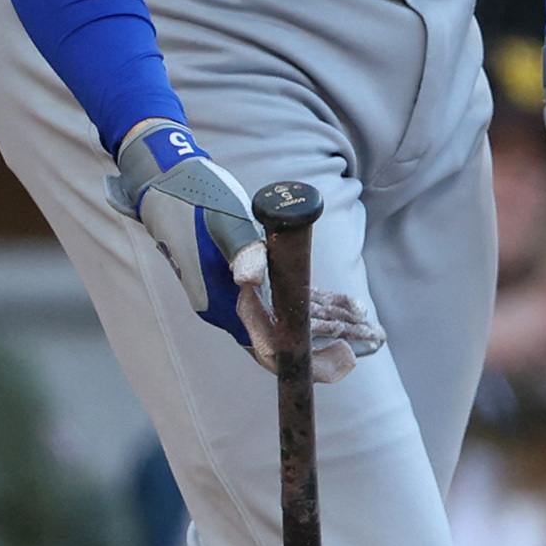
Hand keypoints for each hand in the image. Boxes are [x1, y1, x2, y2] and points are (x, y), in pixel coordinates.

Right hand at [105, 122, 383, 382]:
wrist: (170, 184)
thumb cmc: (195, 201)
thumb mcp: (220, 221)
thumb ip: (240, 249)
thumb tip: (249, 278)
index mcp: (225, 304)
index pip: (271, 349)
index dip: (309, 361)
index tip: (345, 358)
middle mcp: (235, 308)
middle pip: (290, 342)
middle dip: (333, 344)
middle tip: (375, 340)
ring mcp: (244, 296)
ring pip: (295, 323)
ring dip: (335, 326)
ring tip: (373, 330)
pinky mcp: (254, 279)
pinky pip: (291, 301)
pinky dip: (322, 304)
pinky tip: (352, 306)